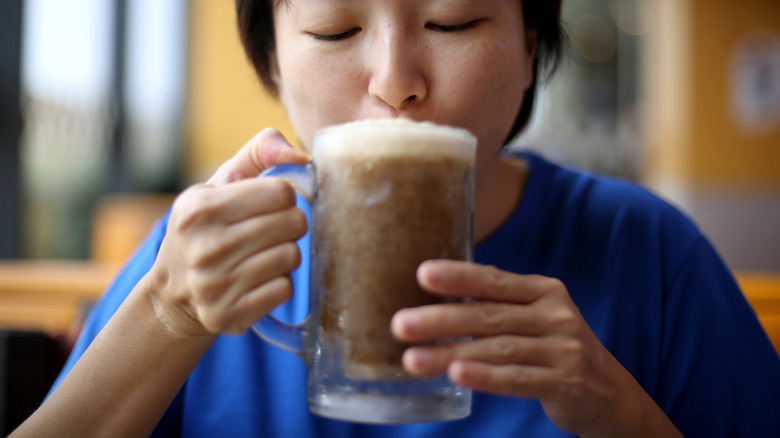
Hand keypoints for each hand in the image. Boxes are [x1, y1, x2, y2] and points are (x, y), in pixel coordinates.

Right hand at [149, 128, 309, 337]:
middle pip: (292, 223)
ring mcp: (213, 285)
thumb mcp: (222, 182)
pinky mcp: (227, 315)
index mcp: (199, 208)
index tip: (272, 204)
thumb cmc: (207, 226)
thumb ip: (261, 152)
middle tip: (275, 230)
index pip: (281, 192)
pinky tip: (261, 279)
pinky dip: (280, 283)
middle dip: (291, 223)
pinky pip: (284, 290)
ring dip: (287, 253)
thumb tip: (299, 156)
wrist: (173, 291)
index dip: (285, 196)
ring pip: (291, 257)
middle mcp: (203, 247)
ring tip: (267, 252)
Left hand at [391, 260, 678, 436]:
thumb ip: (496, 305)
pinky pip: (518, 380)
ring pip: (497, 349)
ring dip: (450, 354)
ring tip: (412, 360)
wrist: (609, 392)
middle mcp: (555, 315)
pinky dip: (485, 377)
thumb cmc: (553, 347)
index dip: (459, 277)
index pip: (494, 280)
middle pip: (489, 316)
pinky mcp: (565, 383)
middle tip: (400, 324)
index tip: (422, 274)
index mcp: (543, 291)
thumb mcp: (534, 317)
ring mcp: (563, 349)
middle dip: (441, 320)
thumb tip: (434, 295)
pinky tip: (456, 376)